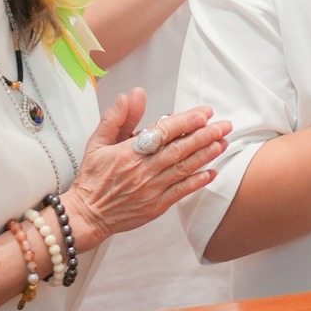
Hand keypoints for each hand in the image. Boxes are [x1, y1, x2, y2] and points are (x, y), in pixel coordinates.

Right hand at [63, 89, 229, 249]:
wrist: (87, 215)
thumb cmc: (93, 177)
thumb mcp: (97, 142)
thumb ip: (117, 117)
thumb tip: (133, 95)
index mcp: (129, 152)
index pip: (162, 133)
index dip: (185, 122)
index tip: (204, 114)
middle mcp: (143, 170)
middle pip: (179, 149)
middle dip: (205, 136)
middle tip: (224, 125)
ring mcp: (151, 189)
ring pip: (183, 168)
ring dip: (206, 155)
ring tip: (223, 142)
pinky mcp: (156, 206)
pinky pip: (181, 192)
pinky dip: (197, 182)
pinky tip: (212, 172)